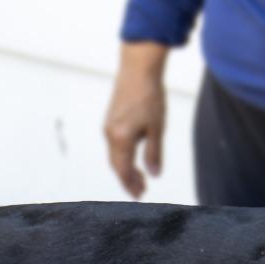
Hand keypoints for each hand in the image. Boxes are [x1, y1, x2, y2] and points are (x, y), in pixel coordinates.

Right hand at [104, 41, 168, 198]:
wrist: (138, 68)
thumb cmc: (150, 95)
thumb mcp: (157, 128)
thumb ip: (154, 153)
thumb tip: (154, 175)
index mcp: (121, 138)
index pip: (124, 170)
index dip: (131, 185)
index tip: (140, 195)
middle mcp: (110, 134)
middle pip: (117, 165)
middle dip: (128, 180)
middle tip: (141, 191)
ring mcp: (108, 126)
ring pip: (114, 155)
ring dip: (125, 168)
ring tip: (139, 177)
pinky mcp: (110, 119)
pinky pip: (114, 145)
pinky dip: (122, 156)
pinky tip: (133, 156)